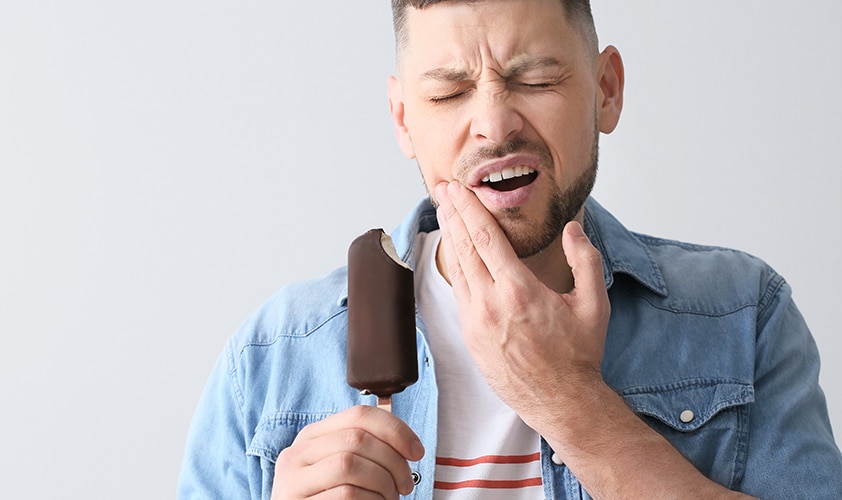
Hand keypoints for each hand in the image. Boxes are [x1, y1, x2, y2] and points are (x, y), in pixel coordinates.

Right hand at [271, 405, 423, 498]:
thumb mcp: (339, 470)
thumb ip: (361, 450)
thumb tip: (405, 441)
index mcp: (312, 437)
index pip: (358, 415)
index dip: (395, 429)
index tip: (416, 451)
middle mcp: (297, 454)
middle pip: (358, 439)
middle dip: (393, 461)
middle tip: (406, 484)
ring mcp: (292, 480)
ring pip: (350, 464)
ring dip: (382, 484)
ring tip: (389, 498)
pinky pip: (345, 494)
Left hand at [434, 181, 610, 431]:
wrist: (561, 401)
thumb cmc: (578, 355)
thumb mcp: (594, 304)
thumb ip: (585, 261)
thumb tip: (572, 229)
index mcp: (519, 291)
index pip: (485, 238)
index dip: (469, 209)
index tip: (459, 189)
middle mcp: (491, 304)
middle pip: (464, 248)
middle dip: (452, 214)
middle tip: (442, 190)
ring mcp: (475, 321)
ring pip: (457, 269)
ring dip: (450, 237)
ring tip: (444, 213)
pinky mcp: (470, 336)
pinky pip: (458, 292)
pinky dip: (454, 266)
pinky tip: (455, 253)